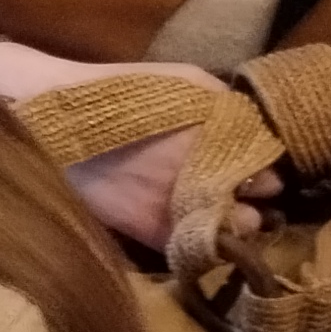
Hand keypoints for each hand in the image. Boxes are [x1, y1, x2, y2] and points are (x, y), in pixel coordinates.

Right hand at [0, 29, 276, 249]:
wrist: (57, 120)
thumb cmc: (123, 92)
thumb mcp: (186, 80)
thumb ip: (228, 103)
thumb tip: (256, 125)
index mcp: (225, 144)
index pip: (273, 174)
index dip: (265, 169)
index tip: (255, 166)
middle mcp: (212, 183)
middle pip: (261, 208)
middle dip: (252, 200)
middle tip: (238, 192)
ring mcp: (183, 214)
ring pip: (234, 236)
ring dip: (230, 224)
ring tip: (215, 212)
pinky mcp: (153, 235)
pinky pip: (197, 251)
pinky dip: (200, 242)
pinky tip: (189, 225)